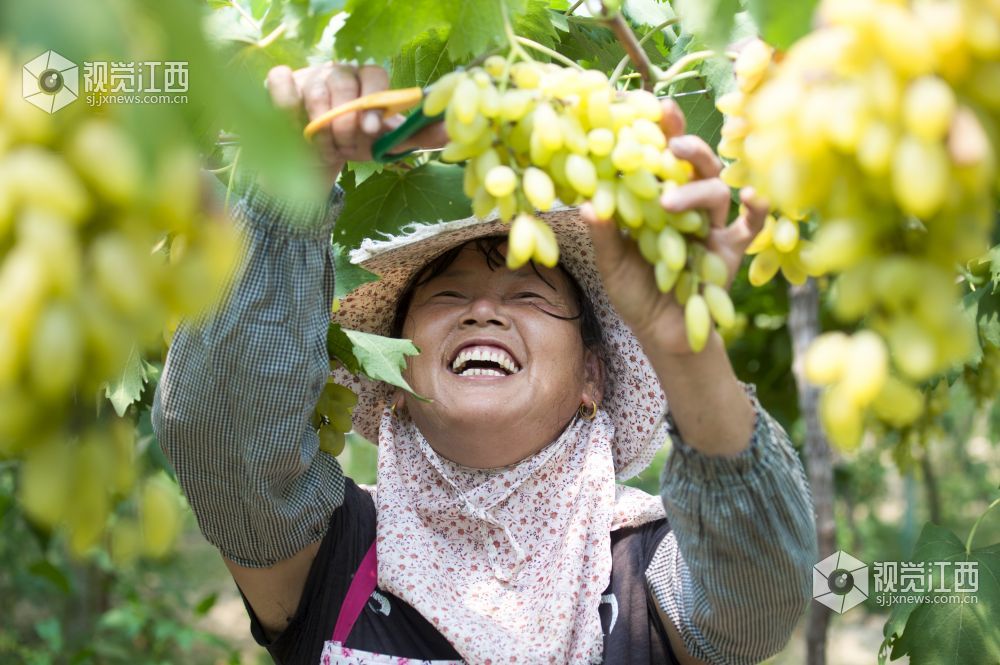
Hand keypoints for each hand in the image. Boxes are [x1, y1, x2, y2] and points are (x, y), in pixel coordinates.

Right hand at [265, 63, 446, 185]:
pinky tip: (293, 125)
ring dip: (319, 126)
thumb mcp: (387, 144)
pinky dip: (285, 103)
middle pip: (343, 83)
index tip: (372, 129)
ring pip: (315, 90)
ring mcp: (310, 75)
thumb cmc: (355, 143)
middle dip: (345, 122)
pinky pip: (281, 82)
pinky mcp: (282, 81)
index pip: (375, 77)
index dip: (374, 101)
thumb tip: (451, 131)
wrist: (314, 156)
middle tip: (346, 144)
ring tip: (325, 145)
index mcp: (368, 82)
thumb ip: (417, 137)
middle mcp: (341, 73)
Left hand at [582, 99, 768, 354]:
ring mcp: (712, 227)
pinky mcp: (731, 252)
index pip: (661, 157)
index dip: (660, 131)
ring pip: (718, 191)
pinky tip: (752, 196)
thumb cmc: (636, 292)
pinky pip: (751, 226)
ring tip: (670, 201)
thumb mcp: (612, 264)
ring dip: (698, 189)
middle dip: (688, 147)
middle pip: (697, 164)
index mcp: (659, 198)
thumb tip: (585, 204)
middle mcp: (689, 206)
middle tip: (669, 144)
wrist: (663, 334)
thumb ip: (603, 235)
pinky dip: (757, 209)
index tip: (650, 105)